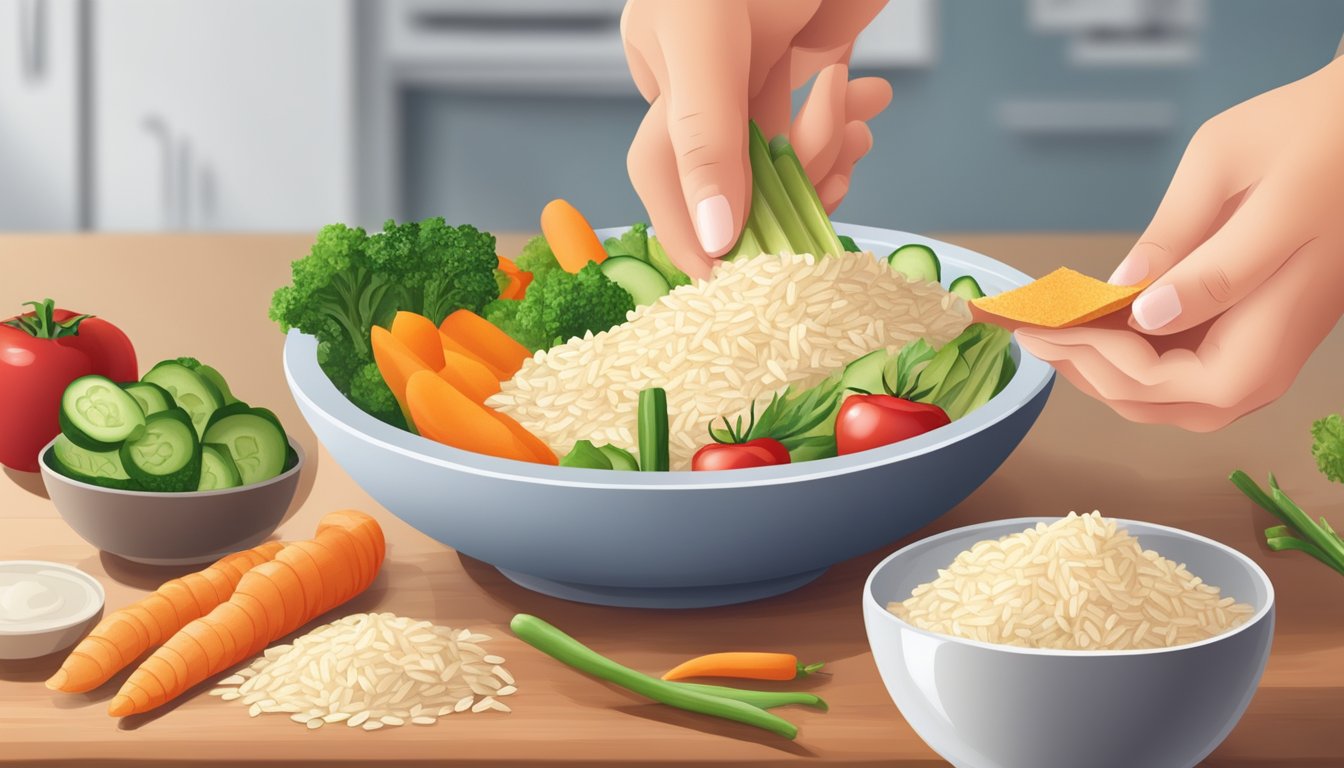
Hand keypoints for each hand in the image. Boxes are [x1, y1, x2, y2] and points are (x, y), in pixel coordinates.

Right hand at [622, 0, 892, 278]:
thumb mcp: (705, 32)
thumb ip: (704, 134)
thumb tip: (715, 238)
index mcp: (663, 73)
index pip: (665, 175)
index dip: (697, 230)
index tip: (740, 274)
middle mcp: (707, 82)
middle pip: (738, 173)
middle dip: (792, 183)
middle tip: (836, 166)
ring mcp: (761, 69)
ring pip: (789, 151)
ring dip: (832, 147)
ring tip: (862, 110)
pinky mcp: (812, 52)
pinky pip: (828, 115)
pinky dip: (851, 118)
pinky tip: (871, 98)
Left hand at [1016, 57, 1343, 431]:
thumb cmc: (1310, 132)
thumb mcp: (1234, 168)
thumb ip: (1187, 249)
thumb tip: (1136, 305)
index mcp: (1274, 322)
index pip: (1171, 384)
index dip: (1100, 362)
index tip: (1046, 328)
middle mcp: (1273, 355)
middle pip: (1166, 405)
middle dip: (1091, 376)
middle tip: (1033, 335)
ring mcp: (1265, 348)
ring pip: (1174, 397)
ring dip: (1108, 375)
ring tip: (1054, 336)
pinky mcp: (1254, 331)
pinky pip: (1187, 370)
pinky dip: (1135, 358)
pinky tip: (1094, 326)